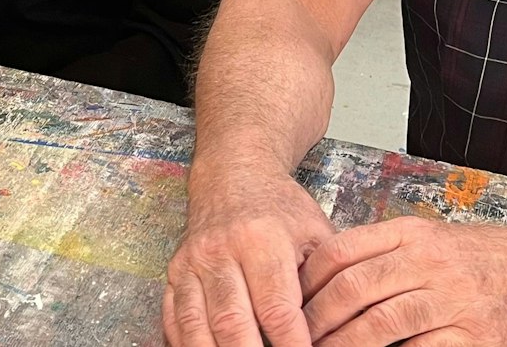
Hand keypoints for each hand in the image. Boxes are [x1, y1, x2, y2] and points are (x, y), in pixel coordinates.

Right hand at [163, 168, 335, 346]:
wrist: (233, 175)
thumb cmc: (280, 209)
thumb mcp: (315, 232)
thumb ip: (325, 279)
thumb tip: (333, 329)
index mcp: (262, 239)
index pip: (277, 307)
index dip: (291, 345)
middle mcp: (221, 250)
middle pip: (232, 321)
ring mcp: (193, 262)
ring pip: (196, 324)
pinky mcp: (175, 272)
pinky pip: (173, 317)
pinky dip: (185, 343)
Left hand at [300, 216, 506, 346]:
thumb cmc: (490, 261)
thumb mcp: (435, 239)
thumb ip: (386, 253)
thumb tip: (327, 278)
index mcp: (414, 233)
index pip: (341, 252)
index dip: (306, 282)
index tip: (287, 304)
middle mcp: (431, 261)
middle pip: (353, 290)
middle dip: (316, 321)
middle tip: (294, 340)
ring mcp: (455, 300)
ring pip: (380, 325)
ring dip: (343, 345)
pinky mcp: (477, 338)